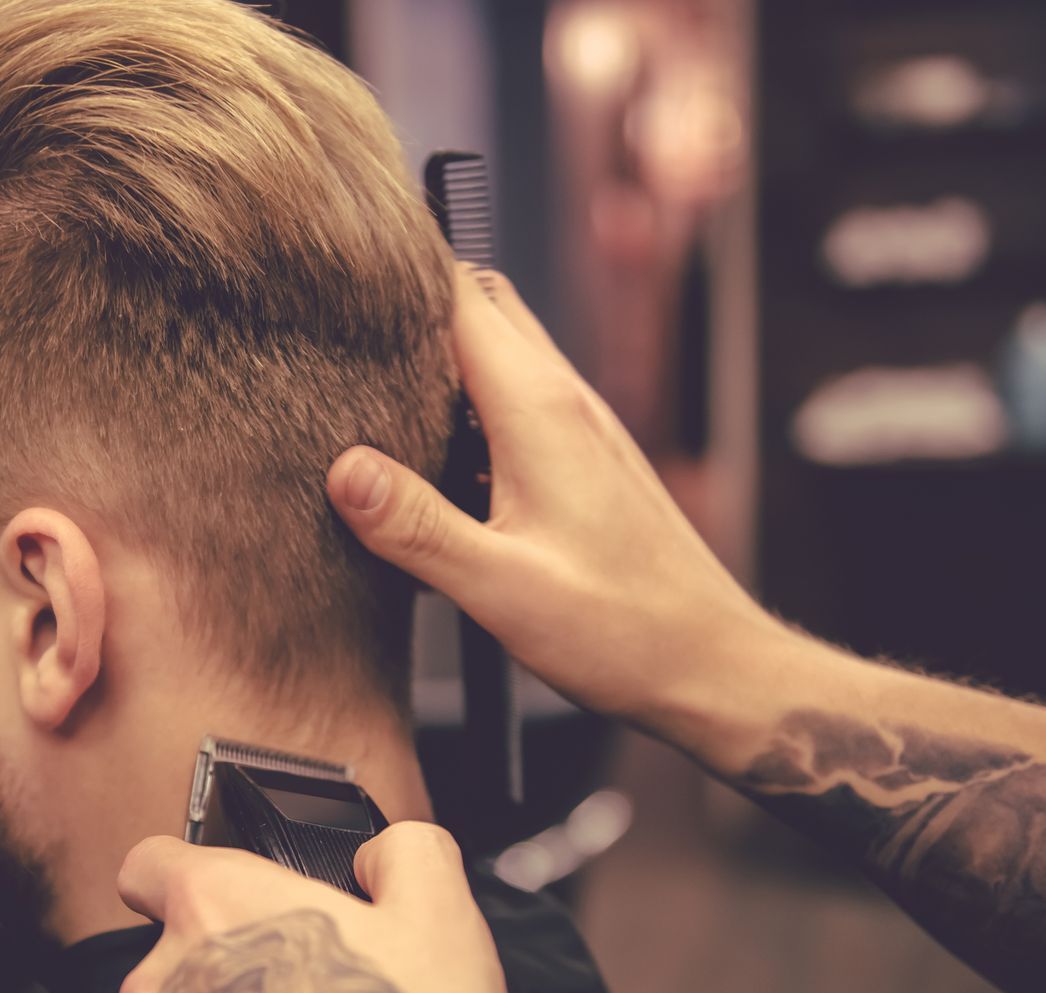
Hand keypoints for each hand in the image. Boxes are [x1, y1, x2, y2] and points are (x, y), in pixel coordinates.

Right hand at [327, 265, 788, 733]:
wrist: (710, 665)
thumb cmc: (620, 630)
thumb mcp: (498, 587)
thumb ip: (415, 525)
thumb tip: (343, 470)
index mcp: (538, 410)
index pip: (460, 294)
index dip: (397, 274)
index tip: (335, 284)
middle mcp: (565, 402)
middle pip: (480, 308)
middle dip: (412, 307)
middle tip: (341, 338)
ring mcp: (580, 429)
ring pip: (500, 355)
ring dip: (440, 362)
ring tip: (371, 398)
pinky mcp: (586, 463)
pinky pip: (517, 405)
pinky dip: (469, 410)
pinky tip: (434, 466)